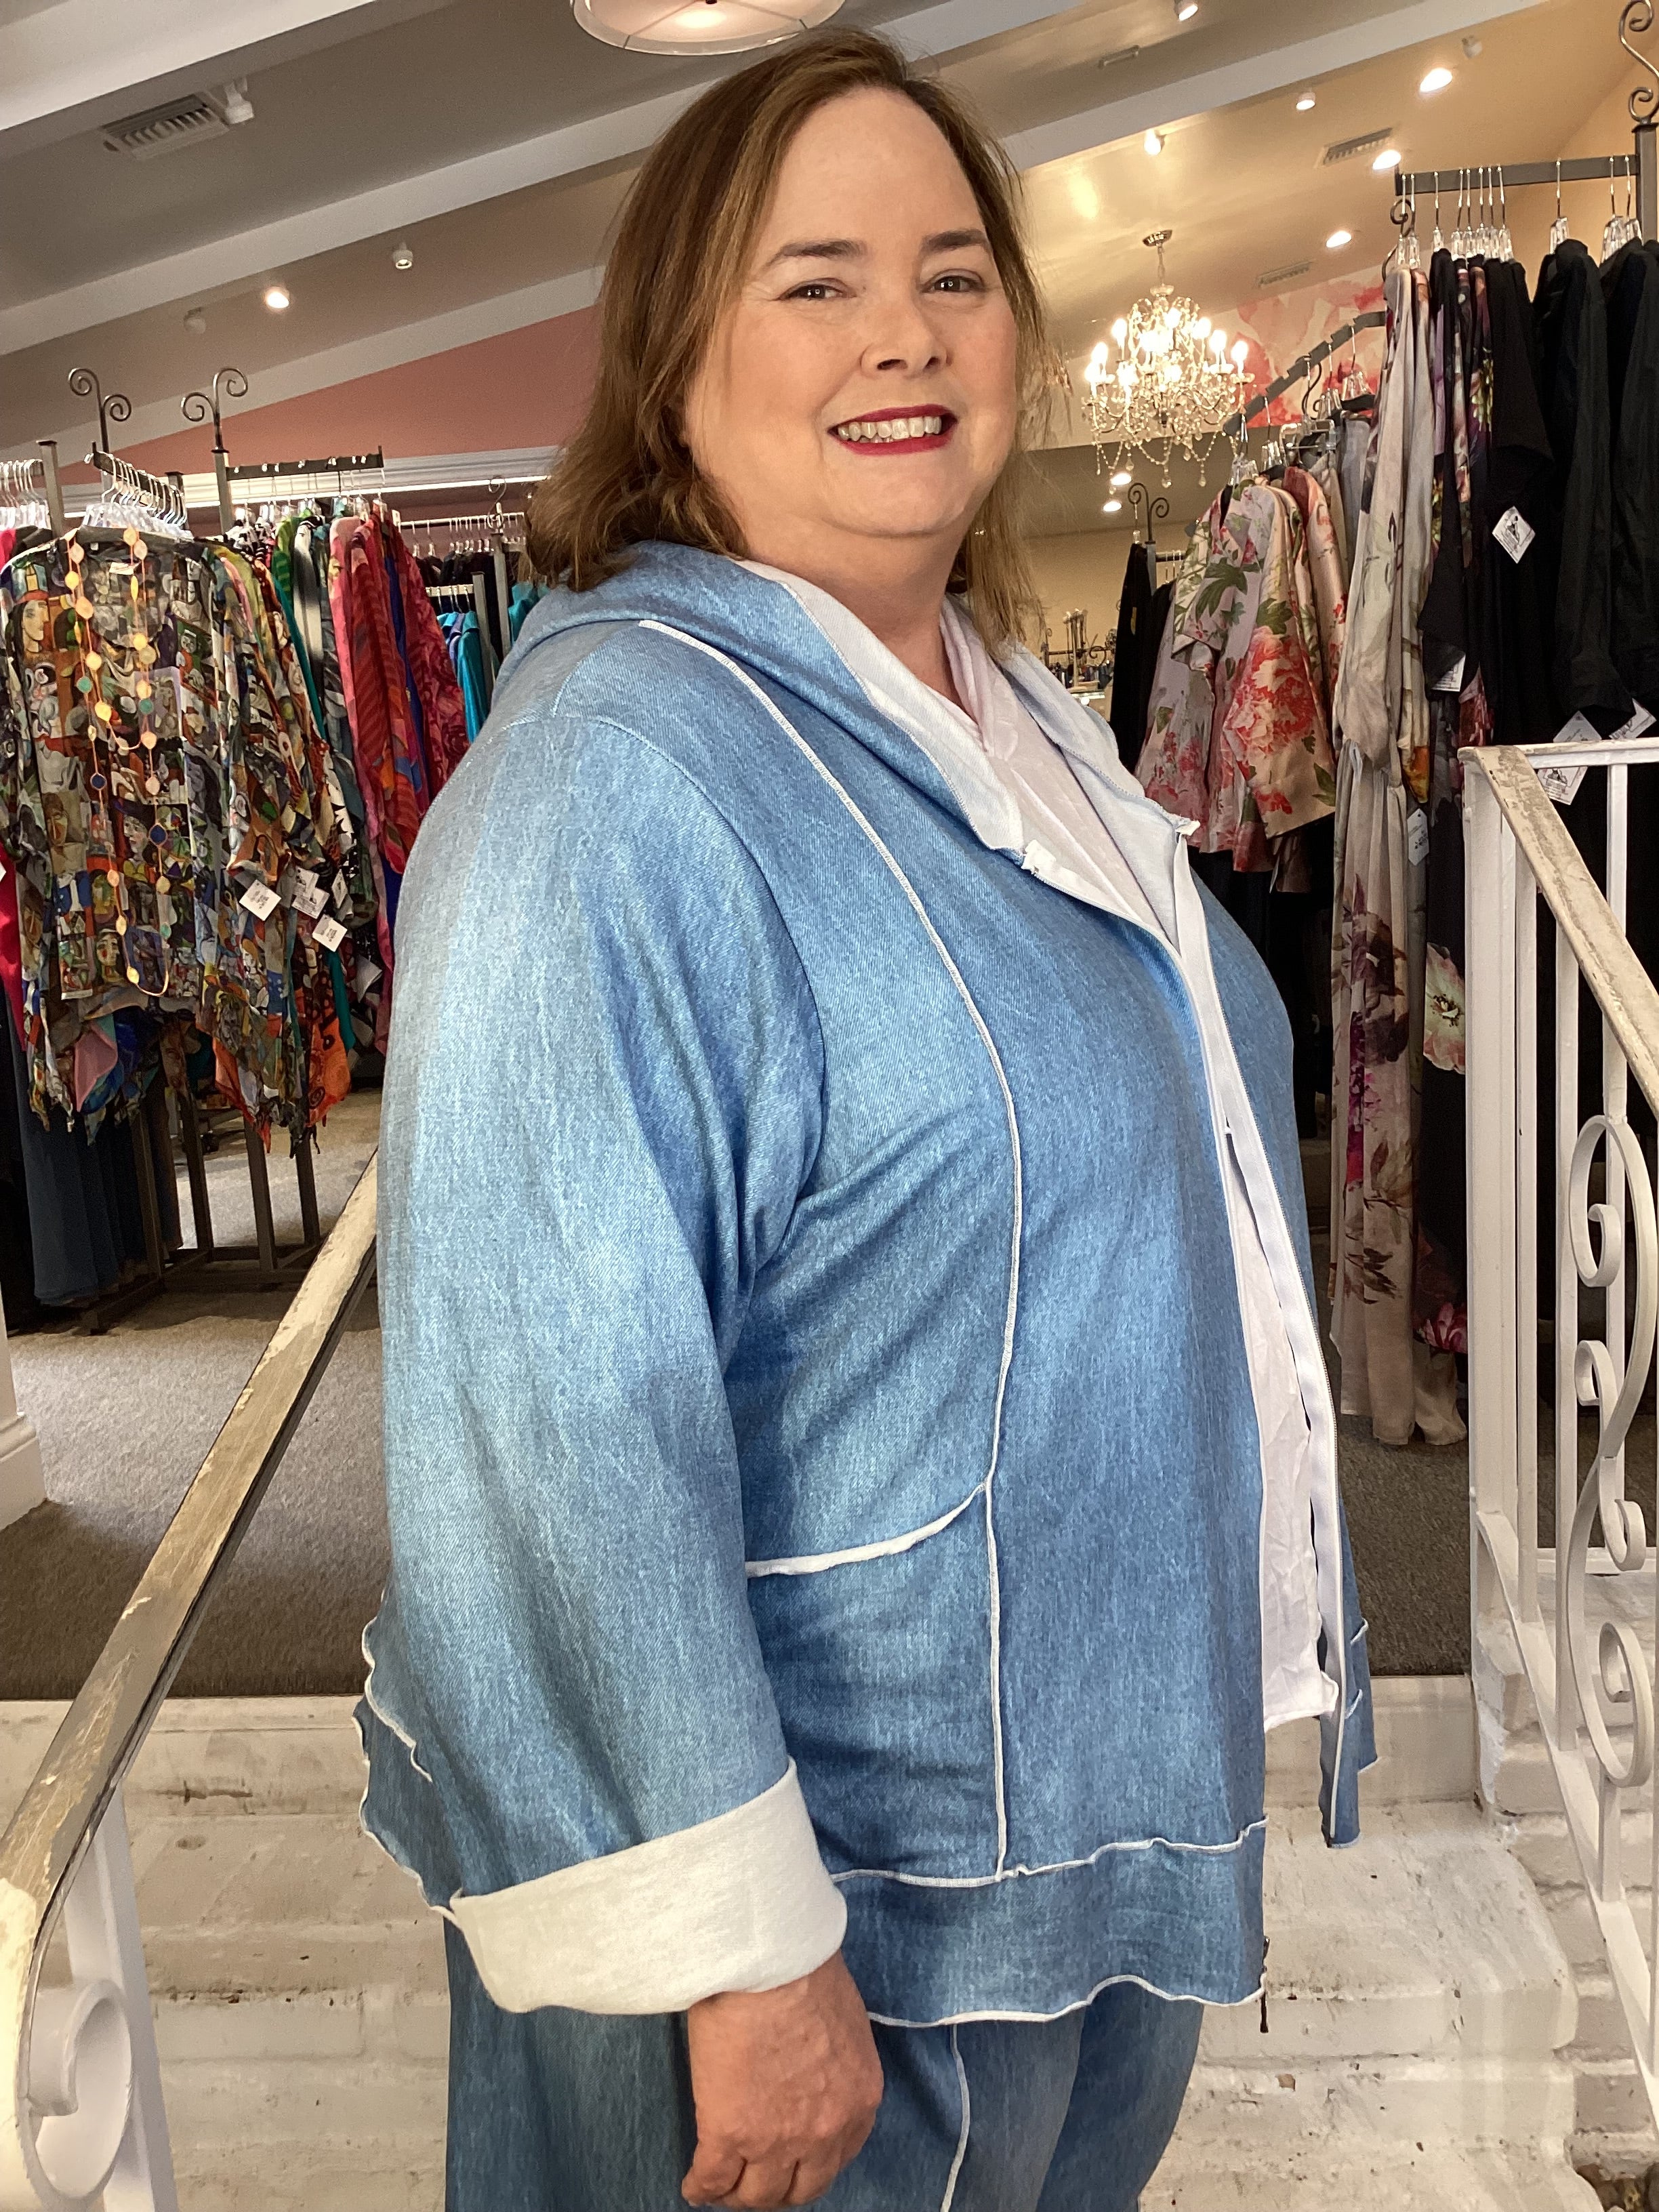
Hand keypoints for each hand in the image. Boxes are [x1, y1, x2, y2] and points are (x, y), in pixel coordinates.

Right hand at [681, 1950, 883, 2207]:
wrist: (769, 1960)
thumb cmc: (804, 1970)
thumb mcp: (843, 2025)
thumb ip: (834, 2064)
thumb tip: (808, 2069)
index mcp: (858, 2102)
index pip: (837, 2159)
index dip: (809, 2166)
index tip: (791, 2163)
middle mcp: (824, 2133)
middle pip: (799, 2190)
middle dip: (777, 2190)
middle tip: (757, 2181)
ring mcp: (775, 2140)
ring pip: (755, 2194)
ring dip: (737, 2194)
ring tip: (721, 2185)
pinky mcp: (729, 2133)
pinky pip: (711, 2179)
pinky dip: (700, 2187)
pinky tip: (693, 2185)